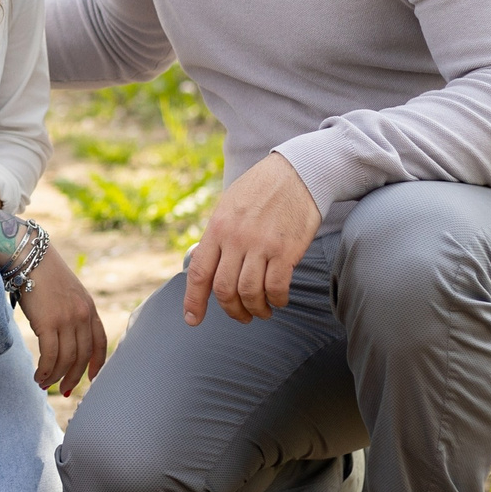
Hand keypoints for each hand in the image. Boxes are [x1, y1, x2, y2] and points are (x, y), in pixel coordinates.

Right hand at [18, 257, 106, 395]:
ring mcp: (66, 319)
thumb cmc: (43, 274)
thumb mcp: (68, 292)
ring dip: (55, 377)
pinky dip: (45, 370)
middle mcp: (82, 315)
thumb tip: (67, 334)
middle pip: (82, 356)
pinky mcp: (48, 323)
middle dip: (73, 377)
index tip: (91, 379)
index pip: (100, 342)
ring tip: (44, 383)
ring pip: (65, 359)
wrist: (29, 257)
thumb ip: (73, 311)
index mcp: (89, 308)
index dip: (97, 364)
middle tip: (64, 389)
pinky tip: (38, 376)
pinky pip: (49, 355)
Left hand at [183, 152, 321, 325]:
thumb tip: (201, 262)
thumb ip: (216, 236)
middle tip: (241, 316)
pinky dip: (277, 300)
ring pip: (249, 292)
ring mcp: (261, 244)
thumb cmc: (261, 190)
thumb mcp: (228, 206)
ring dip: (255, 309)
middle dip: (231, 310)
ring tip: (262, 311)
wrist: (298, 172)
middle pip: (224, 289)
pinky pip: (276, 287)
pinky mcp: (286, 250)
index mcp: (217, 228)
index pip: (199, 272)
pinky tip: (279, 300)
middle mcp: (235, 238)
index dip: (193, 300)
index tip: (192, 319)